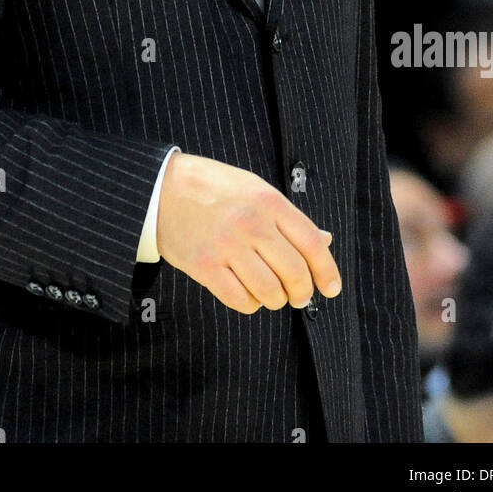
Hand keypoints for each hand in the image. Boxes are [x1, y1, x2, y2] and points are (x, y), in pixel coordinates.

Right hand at [156, 152, 341, 313]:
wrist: (161, 188)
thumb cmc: (213, 188)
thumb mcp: (255, 189)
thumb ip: (289, 218)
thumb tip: (324, 241)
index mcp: (268, 201)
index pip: (311, 244)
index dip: (327, 271)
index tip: (331, 288)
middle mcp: (251, 223)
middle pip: (294, 273)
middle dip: (302, 292)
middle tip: (299, 296)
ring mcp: (227, 246)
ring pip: (270, 292)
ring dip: (275, 299)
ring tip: (271, 292)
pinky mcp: (205, 266)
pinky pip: (241, 301)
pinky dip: (250, 303)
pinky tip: (247, 292)